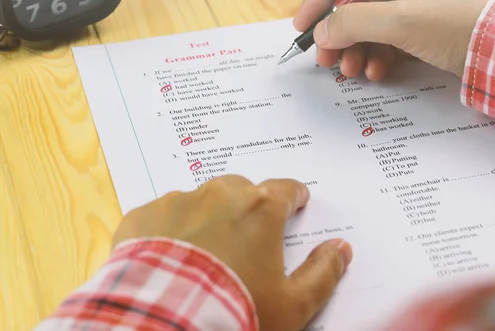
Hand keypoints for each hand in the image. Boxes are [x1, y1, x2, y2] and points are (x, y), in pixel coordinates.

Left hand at [111, 175, 352, 330]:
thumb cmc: (237, 310)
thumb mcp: (293, 305)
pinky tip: (170, 257)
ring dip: (208, 217)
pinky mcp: (142, 217)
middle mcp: (219, 195)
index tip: (296, 201)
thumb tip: (342, 248)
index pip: (286, 188)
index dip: (293, 196)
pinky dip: (170, 230)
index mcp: (260, 209)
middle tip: (247, 236)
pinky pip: (163, 216)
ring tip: (205, 253)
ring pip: (201, 200)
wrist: (164, 323)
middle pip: (242, 190)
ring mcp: (177, 202)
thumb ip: (323, 272)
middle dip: (248, 206)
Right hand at [294, 0, 494, 78]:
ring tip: (352, 72)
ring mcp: (418, 4)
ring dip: (357, 50)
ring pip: (372, 25)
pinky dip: (380, 57)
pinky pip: (391, 40)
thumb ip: (353, 22)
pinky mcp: (425, 29)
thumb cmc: (459, 23)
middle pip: (357, 3)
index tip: (303, 25)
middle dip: (339, 34)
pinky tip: (377, 72)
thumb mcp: (400, 20)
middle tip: (326, 60)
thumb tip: (321, 31)